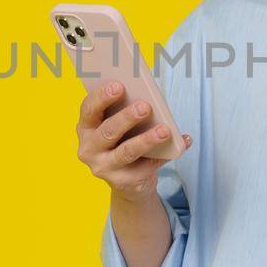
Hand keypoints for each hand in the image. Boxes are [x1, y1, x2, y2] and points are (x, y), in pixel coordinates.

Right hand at [75, 81, 191, 201]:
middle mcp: (89, 149)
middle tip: (145, 106)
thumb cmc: (124, 140)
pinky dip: (164, 155)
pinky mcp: (122, 181)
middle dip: (127, 118)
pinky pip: (146, 167)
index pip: (88, 110)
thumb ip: (126, 109)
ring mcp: (104, 167)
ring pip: (127, 152)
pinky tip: (180, 144)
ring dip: (147, 140)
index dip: (101, 97)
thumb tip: (149, 95)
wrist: (128, 180)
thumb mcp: (120, 125)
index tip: (119, 85)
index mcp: (86, 128)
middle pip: (108, 131)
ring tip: (165, 130)